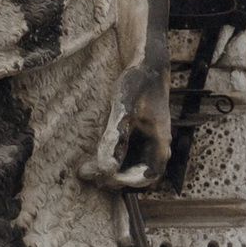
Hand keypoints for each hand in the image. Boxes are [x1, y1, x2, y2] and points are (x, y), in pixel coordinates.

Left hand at [80, 62, 171, 188]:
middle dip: (114, 178)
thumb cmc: (137, 82)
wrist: (144, 64)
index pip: (149, 174)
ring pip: (129, 165)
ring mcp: (147, 140)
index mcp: (160, 140)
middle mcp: (156, 144)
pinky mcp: (136, 135)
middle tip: (87, 174)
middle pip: (137, 173)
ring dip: (109, 170)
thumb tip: (108, 165)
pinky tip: (89, 157)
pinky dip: (109, 159)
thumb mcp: (124, 107)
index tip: (105, 177)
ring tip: (84, 169)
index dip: (128, 181)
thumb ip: (116, 135)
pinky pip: (124, 155)